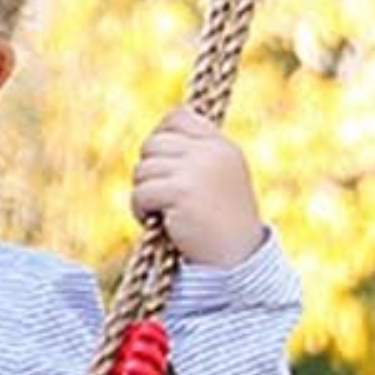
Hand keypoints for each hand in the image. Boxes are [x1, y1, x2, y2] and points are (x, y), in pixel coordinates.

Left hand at [131, 107, 264, 267]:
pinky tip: (158, 222)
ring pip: (142, 169)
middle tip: (163, 196)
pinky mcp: (181, 192)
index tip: (163, 165)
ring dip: (144, 193)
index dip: (161, 137)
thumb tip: (156, 138)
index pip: (178, 117)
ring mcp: (198, 170)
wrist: (235, 258)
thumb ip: (192, 155)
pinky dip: (141, 210)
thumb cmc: (217, 220)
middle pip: (153, 143)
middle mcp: (212, 152)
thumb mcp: (214, 177)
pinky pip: (140, 192)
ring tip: (164, 211)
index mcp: (222, 145)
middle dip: (149, 171)